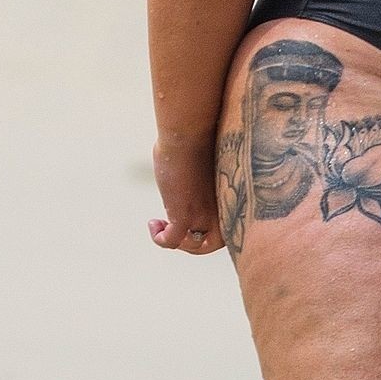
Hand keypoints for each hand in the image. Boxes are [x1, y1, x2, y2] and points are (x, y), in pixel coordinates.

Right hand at [149, 133, 223, 255]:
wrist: (188, 133)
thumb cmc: (195, 136)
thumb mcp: (203, 159)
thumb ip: (201, 171)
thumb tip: (189, 166)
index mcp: (227, 197)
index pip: (226, 225)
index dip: (208, 226)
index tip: (189, 217)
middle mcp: (220, 210)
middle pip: (214, 242)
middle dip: (194, 242)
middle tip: (175, 229)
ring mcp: (203, 215)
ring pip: (195, 246)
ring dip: (177, 242)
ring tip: (160, 226)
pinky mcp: (184, 215)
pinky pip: (172, 241)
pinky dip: (160, 238)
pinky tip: (152, 224)